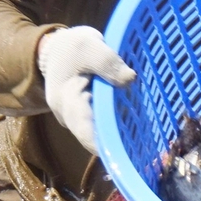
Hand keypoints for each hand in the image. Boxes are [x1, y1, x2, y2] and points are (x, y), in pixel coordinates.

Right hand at [37, 25, 134, 155]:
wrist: (56, 49)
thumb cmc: (72, 47)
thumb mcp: (90, 46)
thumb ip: (109, 63)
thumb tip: (130, 79)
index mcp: (66, 100)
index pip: (83, 129)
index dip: (101, 144)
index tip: (121, 153)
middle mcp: (68, 116)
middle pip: (92, 136)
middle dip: (115, 142)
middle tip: (144, 149)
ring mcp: (75, 118)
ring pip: (97, 132)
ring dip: (117, 134)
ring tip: (144, 140)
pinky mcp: (84, 115)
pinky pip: (100, 126)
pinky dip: (115, 126)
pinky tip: (137, 127)